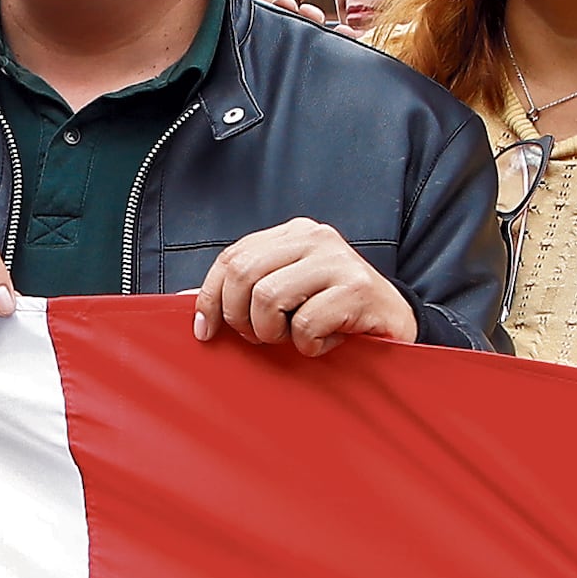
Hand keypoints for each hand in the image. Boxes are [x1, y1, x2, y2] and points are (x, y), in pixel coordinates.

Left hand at [193, 218, 411, 352]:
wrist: (396, 325)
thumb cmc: (333, 313)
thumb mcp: (285, 297)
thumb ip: (240, 293)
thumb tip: (180, 302)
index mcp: (293, 233)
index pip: (231, 257)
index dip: (209, 297)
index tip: (205, 330)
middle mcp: (315, 238)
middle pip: (243, 275)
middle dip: (240, 318)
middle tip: (260, 338)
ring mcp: (339, 261)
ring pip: (269, 298)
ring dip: (273, 333)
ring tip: (294, 337)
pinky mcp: (359, 289)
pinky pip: (306, 323)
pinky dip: (308, 344)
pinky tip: (325, 341)